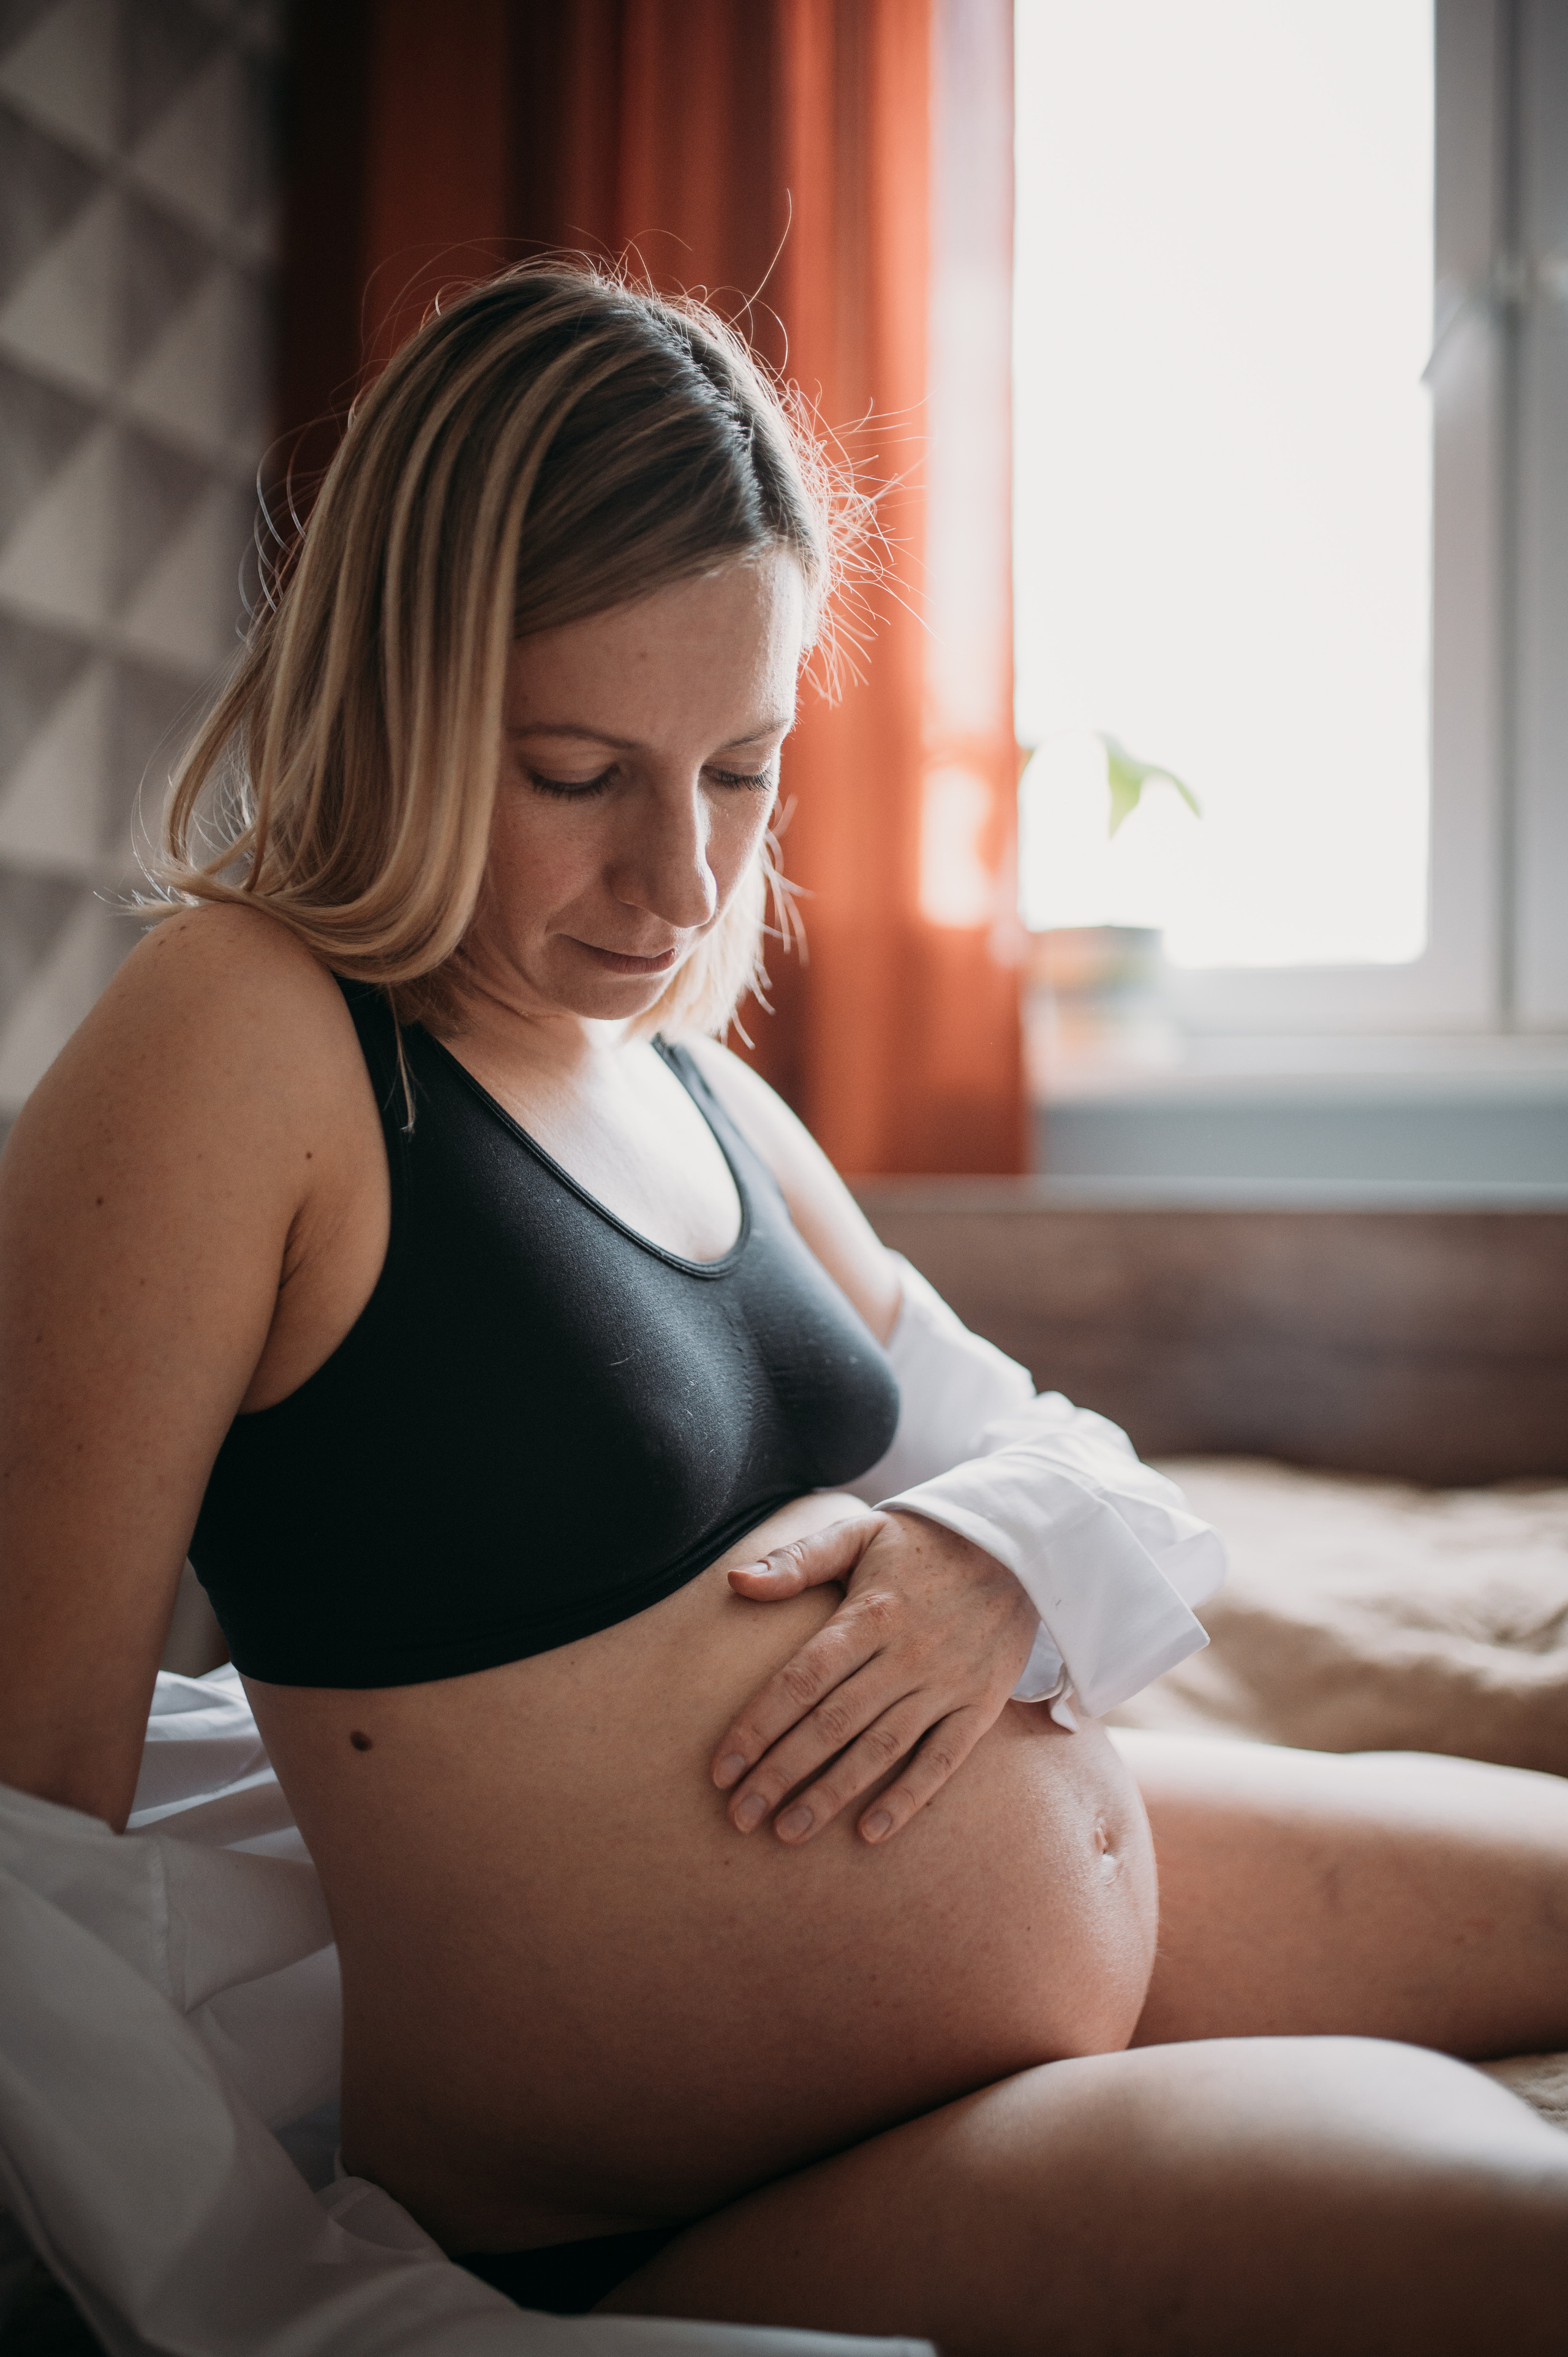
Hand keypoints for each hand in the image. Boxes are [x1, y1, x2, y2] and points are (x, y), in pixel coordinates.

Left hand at [710, 1511, 1038, 1846]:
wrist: (1021, 1548)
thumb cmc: (924, 1544)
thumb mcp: (860, 1535)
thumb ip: (797, 1560)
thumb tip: (734, 1581)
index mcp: (869, 1614)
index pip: (801, 1680)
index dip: (757, 1726)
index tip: (721, 1768)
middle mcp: (905, 1654)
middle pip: (831, 1723)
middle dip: (780, 1773)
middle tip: (738, 1816)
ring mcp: (946, 1683)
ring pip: (879, 1749)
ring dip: (831, 1795)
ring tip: (787, 1833)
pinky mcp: (981, 1705)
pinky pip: (942, 1759)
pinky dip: (908, 1798)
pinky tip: (870, 1833)